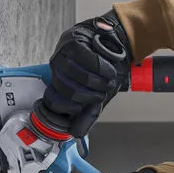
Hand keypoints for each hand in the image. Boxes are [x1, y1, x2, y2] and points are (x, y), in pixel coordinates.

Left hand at [38, 10, 131, 137]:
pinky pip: (84, 57)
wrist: (120, 44)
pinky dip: (100, 66)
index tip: (88, 105)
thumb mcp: (100, 95)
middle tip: (104, 91)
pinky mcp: (72, 39)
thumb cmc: (109, 69)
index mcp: (60, 82)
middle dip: (90, 94)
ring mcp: (61, 52)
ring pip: (75, 73)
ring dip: (97, 80)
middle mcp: (57, 68)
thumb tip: (75, 133)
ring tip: (109, 79)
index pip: (53, 100)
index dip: (70, 107)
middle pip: (65, 88)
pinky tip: (109, 69)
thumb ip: (88, 114)